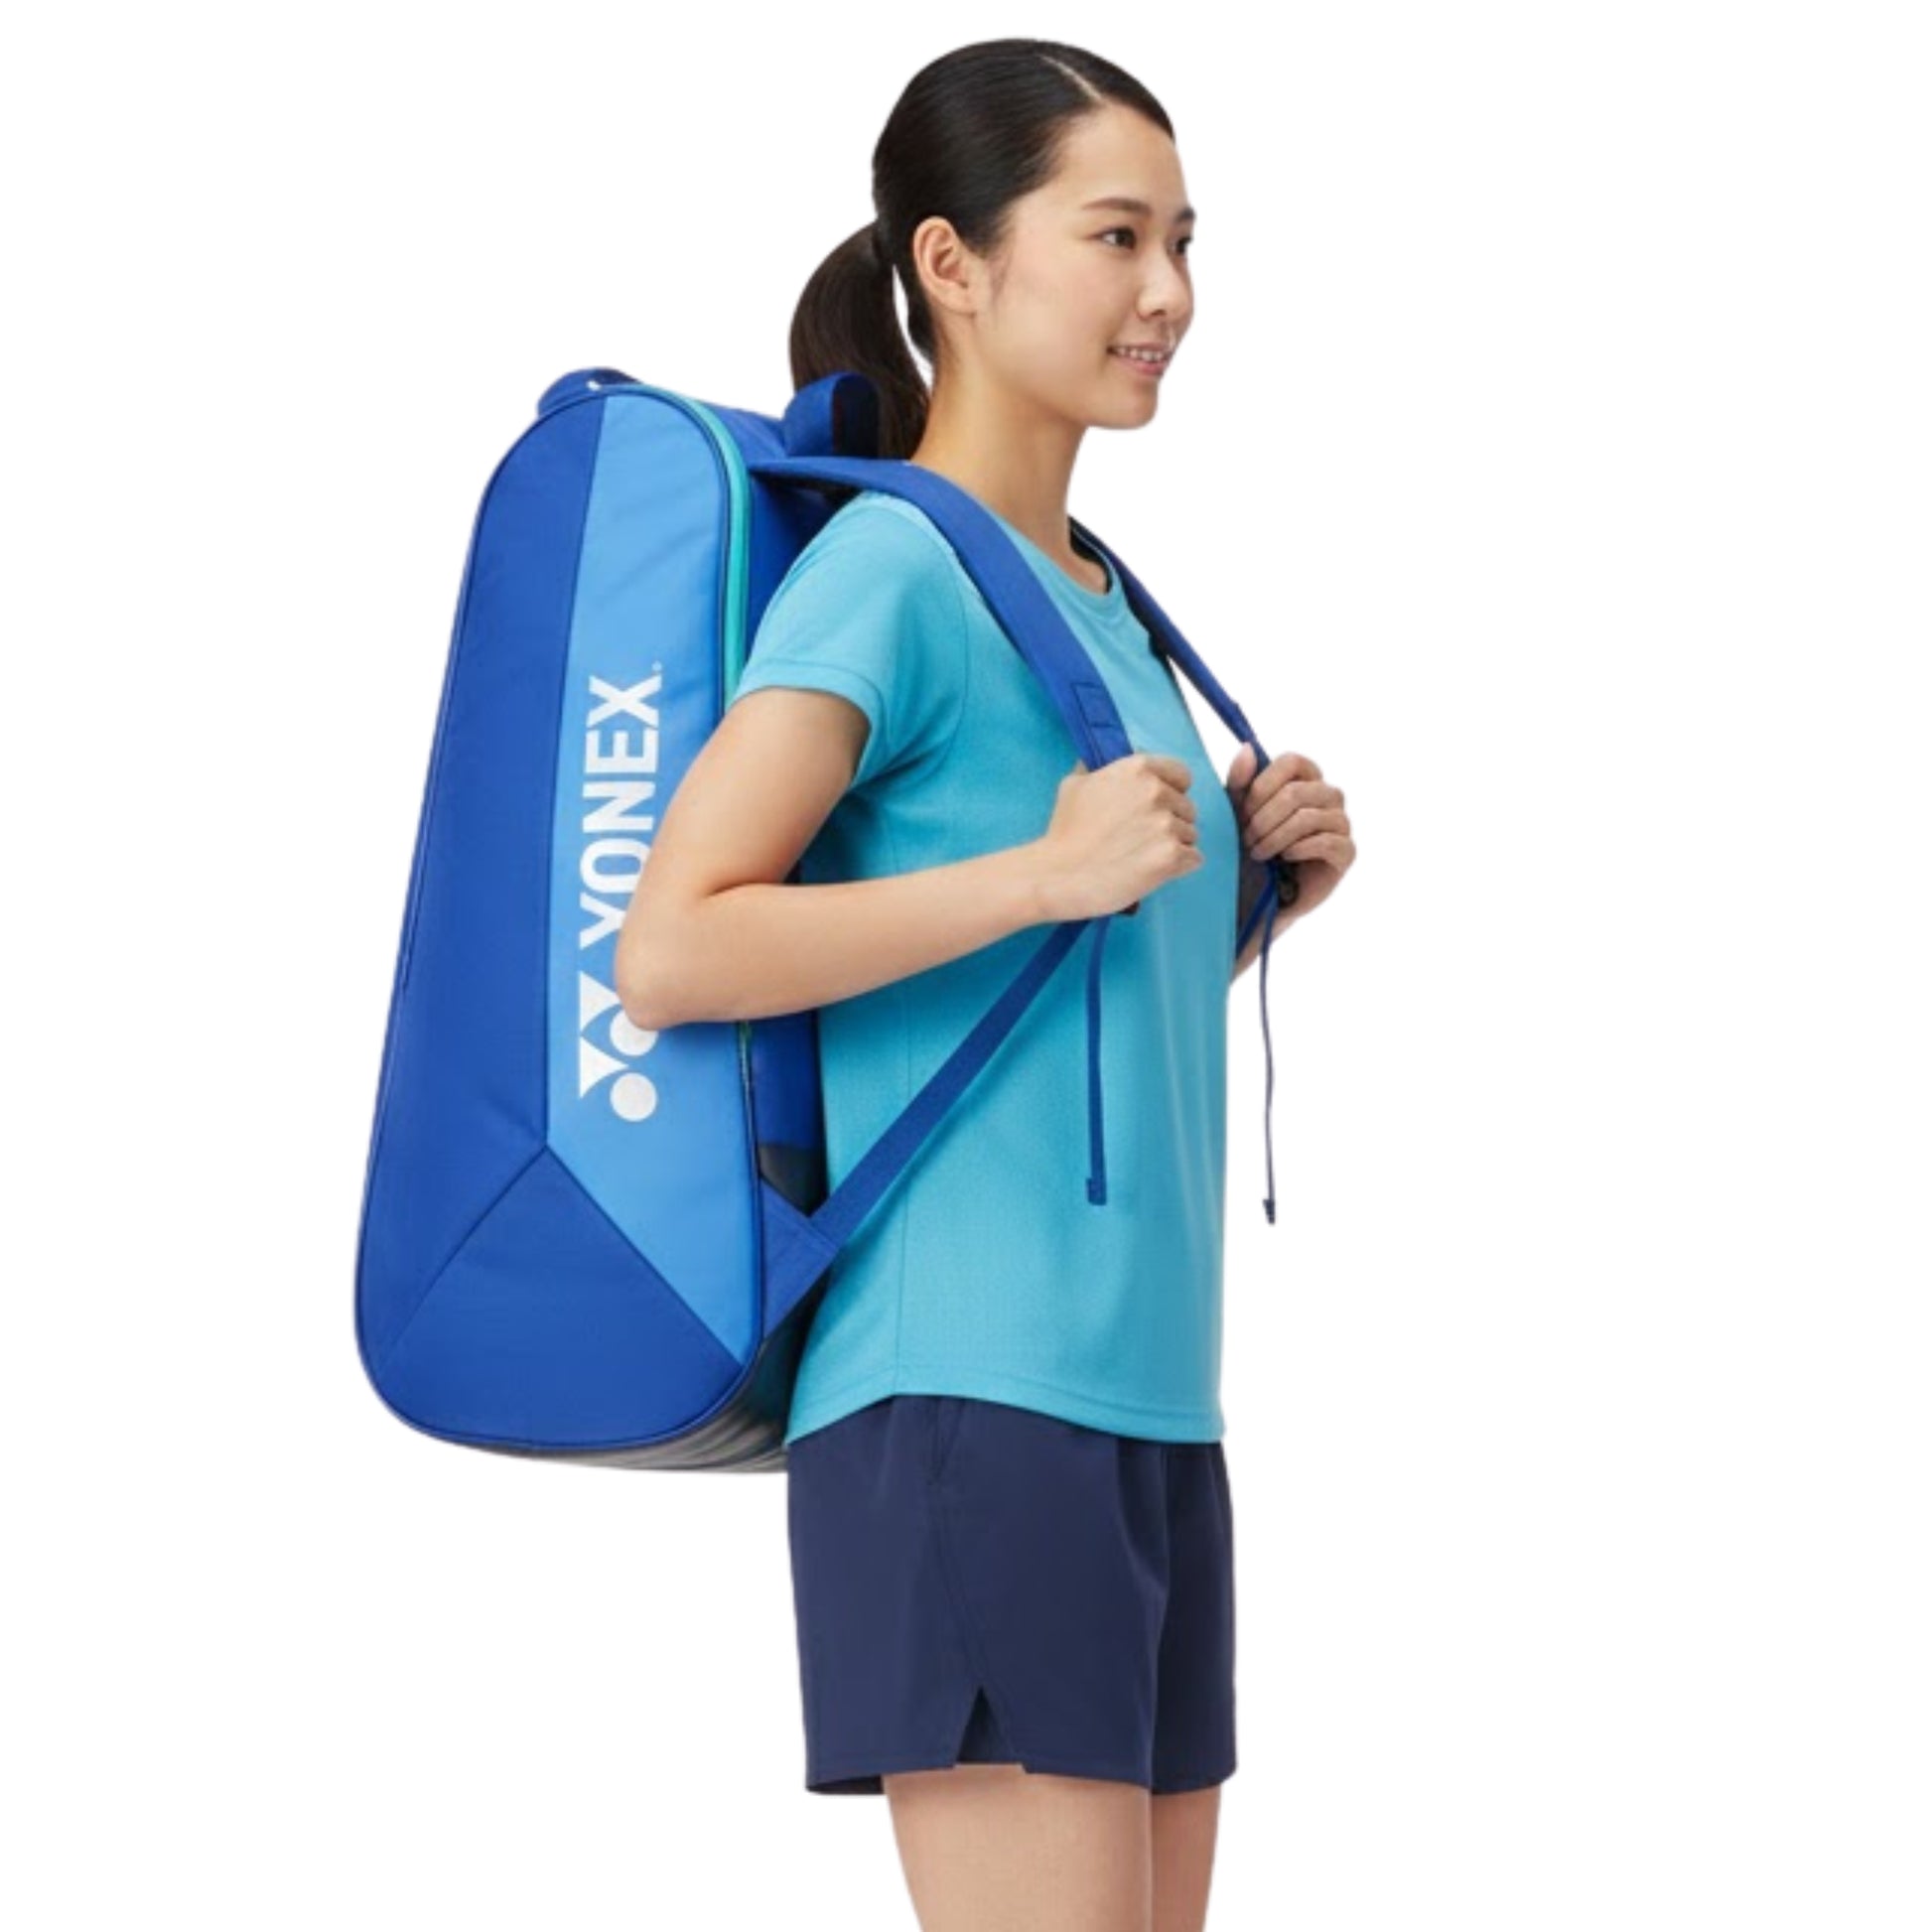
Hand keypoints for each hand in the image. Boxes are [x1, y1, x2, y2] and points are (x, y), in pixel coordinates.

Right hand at [1036, 752, 1203, 921]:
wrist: (1057, 875)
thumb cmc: (1063, 833)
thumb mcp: (1075, 784)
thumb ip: (1101, 769)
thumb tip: (1109, 761)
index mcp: (1138, 769)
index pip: (1182, 775)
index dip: (1172, 791)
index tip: (1156, 807)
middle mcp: (1156, 792)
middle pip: (1188, 807)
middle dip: (1170, 822)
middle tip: (1141, 838)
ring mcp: (1166, 826)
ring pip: (1190, 834)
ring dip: (1173, 846)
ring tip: (1141, 856)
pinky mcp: (1171, 858)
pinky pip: (1194, 859)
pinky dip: (1178, 866)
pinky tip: (1152, 870)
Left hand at [1223, 743, 1354, 924]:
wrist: (1262, 893)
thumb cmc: (1252, 846)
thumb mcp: (1238, 813)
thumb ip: (1240, 782)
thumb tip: (1247, 748)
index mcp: (1306, 778)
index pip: (1291, 761)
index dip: (1262, 785)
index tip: (1243, 812)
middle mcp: (1329, 795)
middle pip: (1296, 792)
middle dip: (1263, 818)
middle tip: (1246, 839)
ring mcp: (1341, 823)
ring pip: (1307, 817)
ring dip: (1274, 837)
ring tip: (1259, 853)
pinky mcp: (1346, 851)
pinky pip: (1324, 841)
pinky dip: (1296, 849)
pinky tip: (1284, 858)